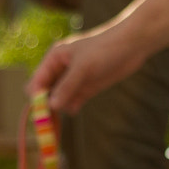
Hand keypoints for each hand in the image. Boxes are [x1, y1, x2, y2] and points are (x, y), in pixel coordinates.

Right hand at [30, 19, 146, 114]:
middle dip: (45, 106)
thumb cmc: (105, 48)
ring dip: (60, 108)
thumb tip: (51, 106)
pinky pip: (73, 102)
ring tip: (63, 115)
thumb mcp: (84, 67)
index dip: (36, 98)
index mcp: (55, 58)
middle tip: (48, 123)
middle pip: (45, 92)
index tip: (41, 114)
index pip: (37, 82)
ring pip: (59, 99)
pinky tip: (75, 108)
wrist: (132, 45)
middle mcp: (61, 69)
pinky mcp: (87, 87)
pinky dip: (72, 107)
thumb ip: (67, 86)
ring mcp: (74, 79)